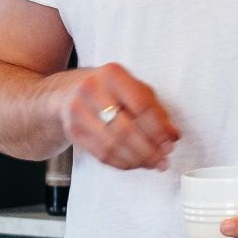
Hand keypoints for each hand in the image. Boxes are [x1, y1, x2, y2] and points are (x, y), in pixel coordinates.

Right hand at [56, 62, 179, 170]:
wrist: (66, 93)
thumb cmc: (108, 90)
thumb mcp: (133, 89)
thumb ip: (156, 110)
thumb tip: (172, 136)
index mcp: (113, 74)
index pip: (142, 106)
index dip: (159, 129)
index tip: (170, 143)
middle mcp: (92, 90)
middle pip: (126, 129)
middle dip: (149, 150)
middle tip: (163, 160)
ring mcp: (78, 111)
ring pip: (113, 145)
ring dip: (136, 160)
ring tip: (152, 163)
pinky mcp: (73, 131)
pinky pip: (101, 154)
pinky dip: (122, 163)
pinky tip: (134, 163)